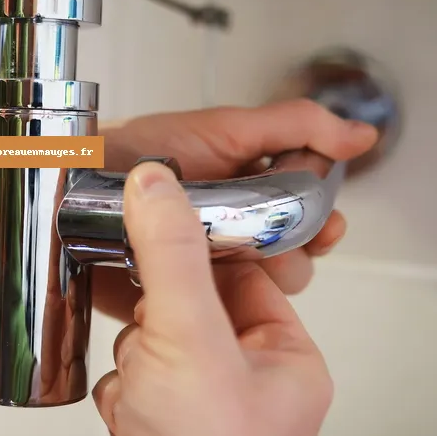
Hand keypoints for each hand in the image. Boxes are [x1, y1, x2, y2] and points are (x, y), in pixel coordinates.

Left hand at [91, 99, 377, 323]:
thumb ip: (296, 126)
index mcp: (253, 185)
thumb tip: (362, 134)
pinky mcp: (180, 291)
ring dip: (258, 273)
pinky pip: (220, 310)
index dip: (322, 214)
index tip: (325, 219)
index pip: (311, 208)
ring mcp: (209, 259)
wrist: (74, 183)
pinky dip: (221, 302)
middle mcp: (236, 223)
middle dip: (293, 246)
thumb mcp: (226, 128)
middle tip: (266, 236)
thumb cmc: (141, 148)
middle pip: (296, 250)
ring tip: (226, 251)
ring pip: (266, 283)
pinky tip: (203, 284)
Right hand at [92, 162, 332, 435]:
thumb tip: (158, 183)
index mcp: (285, 362)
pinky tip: (129, 416)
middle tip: (154, 339)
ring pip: (153, 340)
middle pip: (189, 305)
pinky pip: (131, 379)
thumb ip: (171, 254)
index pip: (244, 274)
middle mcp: (251, 387)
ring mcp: (205, 412)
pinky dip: (120, 391)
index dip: (200, 250)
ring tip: (144, 391)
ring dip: (134, 358)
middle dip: (156, 321)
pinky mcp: (163, 432)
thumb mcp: (190, 338)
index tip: (162, 223)